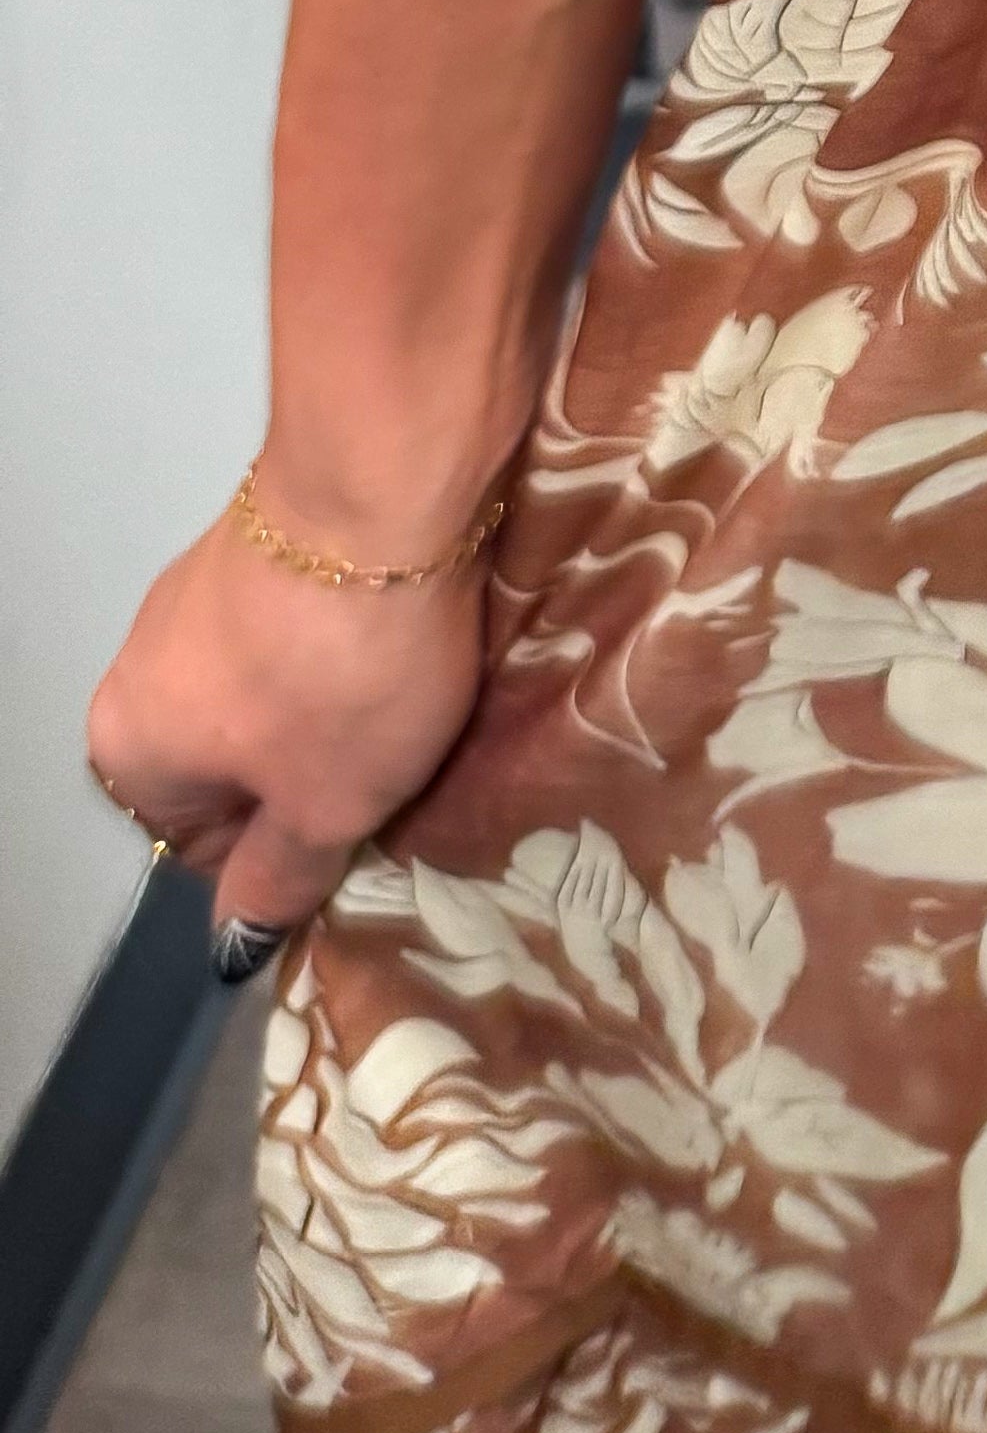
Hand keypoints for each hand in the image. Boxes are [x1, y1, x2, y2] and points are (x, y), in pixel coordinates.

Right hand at [87, 497, 485, 977]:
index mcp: (130, 750)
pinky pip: (303, 626)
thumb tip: (232, 946)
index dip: (288, 847)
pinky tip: (407, 632)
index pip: (203, 847)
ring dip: (341, 702)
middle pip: (238, 763)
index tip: (353, 823)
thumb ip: (278, 881)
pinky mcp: (263, 539)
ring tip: (411, 691)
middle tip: (390, 759)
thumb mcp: (328, 807)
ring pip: (275, 692)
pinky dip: (352, 639)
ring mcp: (198, 594)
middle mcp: (141, 669)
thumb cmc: (343, 668)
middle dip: (317, 771)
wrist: (383, 485)